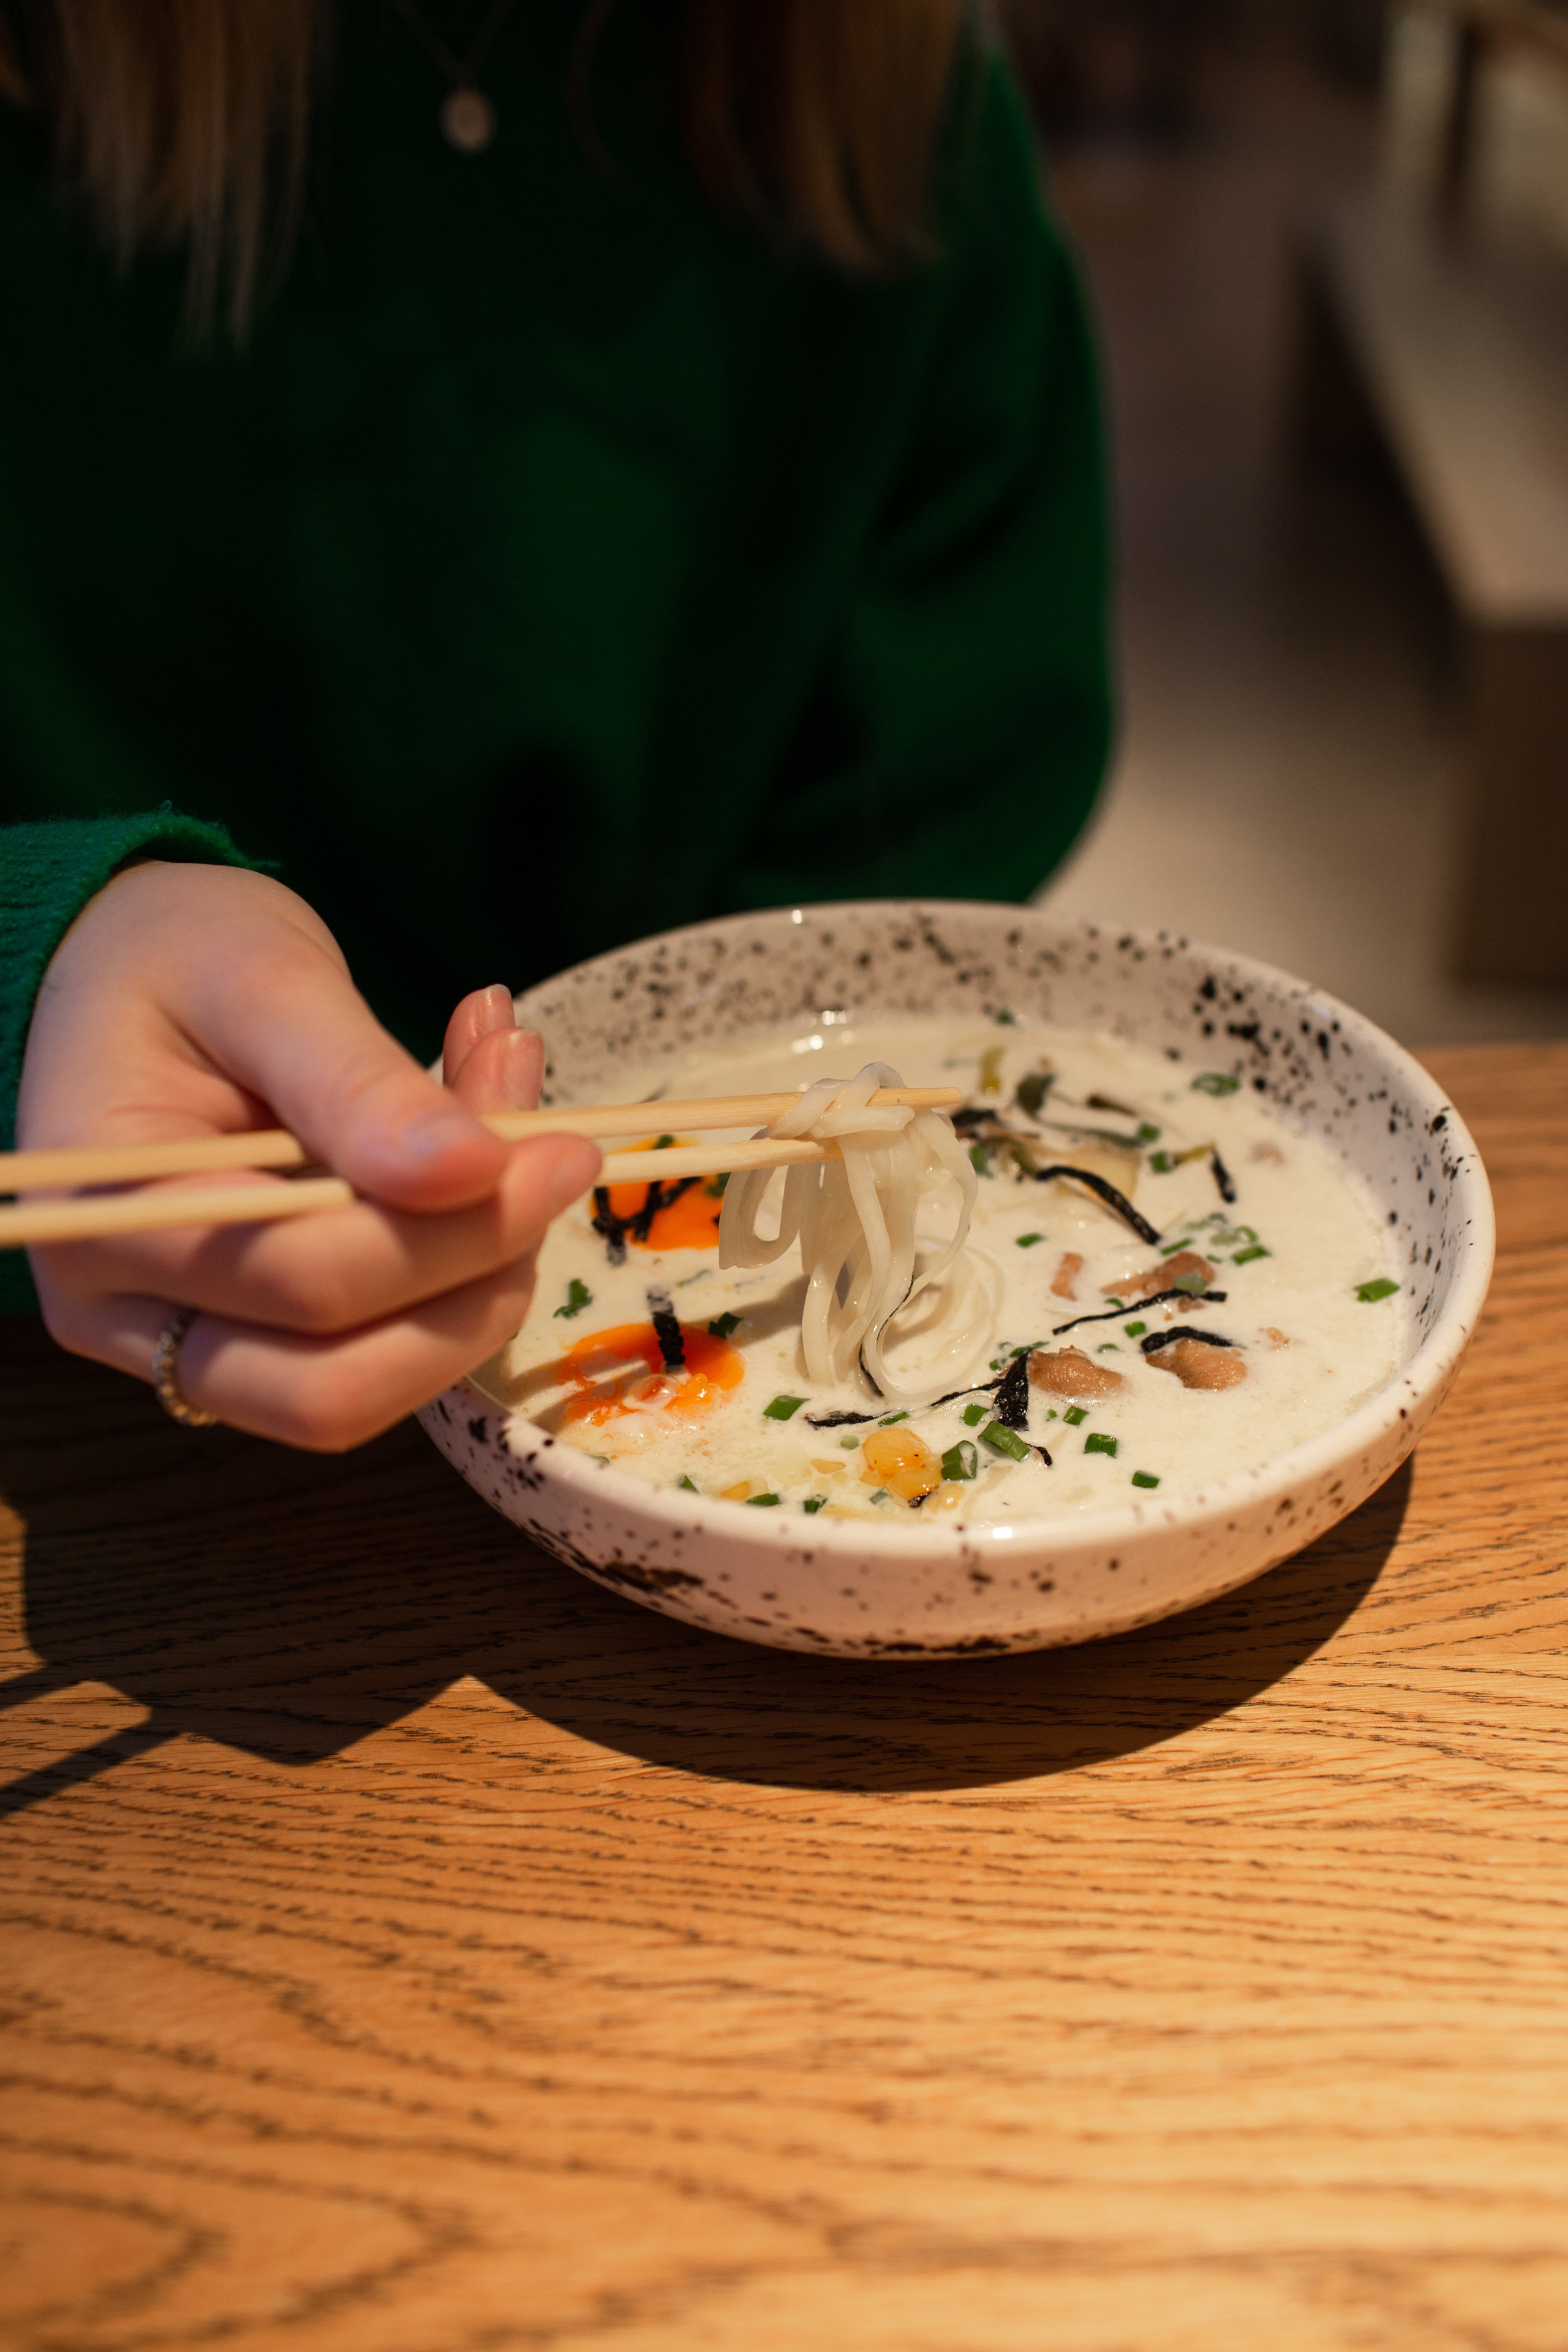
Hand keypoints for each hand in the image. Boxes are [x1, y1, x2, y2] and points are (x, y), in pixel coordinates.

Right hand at [16, 861, 599, 1448]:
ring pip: (370, 1389)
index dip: (450, 1233)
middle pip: (332, 1388)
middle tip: (560, 1157)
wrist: (123, 969)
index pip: (301, 1281)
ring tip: (519, 1112)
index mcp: (104, 1217)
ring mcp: (190, 1344)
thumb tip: (471, 1172)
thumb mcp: (262, 979)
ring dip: (483, 1273)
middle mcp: (125, 1313)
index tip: (559, 1148)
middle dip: (474, 1282)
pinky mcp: (262, 1342)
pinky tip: (489, 1145)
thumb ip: (355, 1082)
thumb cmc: (171, 954)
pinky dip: (463, 1264)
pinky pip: (383, 1348)